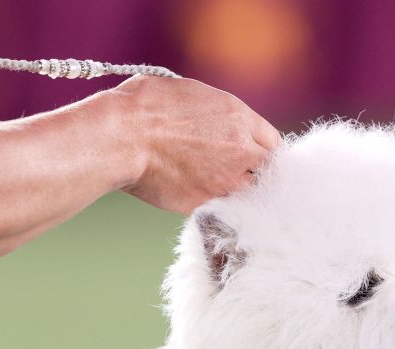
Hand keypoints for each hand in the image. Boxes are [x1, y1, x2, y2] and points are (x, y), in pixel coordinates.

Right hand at [110, 76, 282, 212]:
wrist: (123, 137)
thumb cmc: (144, 106)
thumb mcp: (189, 93)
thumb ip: (212, 112)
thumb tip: (209, 119)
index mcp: (239, 117)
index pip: (272, 142)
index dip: (259, 149)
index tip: (249, 154)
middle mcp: (240, 151)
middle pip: (266, 170)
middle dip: (253, 172)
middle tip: (233, 172)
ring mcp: (224, 181)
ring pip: (247, 194)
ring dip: (235, 192)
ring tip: (213, 187)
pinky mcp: (204, 203)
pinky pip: (219, 209)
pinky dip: (212, 206)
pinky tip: (197, 198)